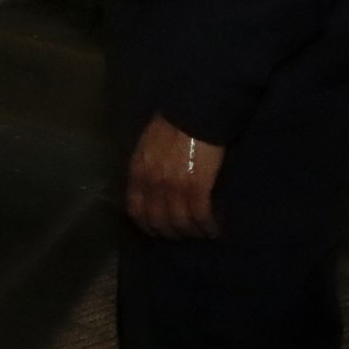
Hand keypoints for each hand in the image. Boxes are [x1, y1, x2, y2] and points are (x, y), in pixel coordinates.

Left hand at [126, 114, 222, 239]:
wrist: (193, 112)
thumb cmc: (172, 124)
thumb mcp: (147, 146)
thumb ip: (146, 167)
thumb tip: (151, 185)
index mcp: (138, 173)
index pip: (135, 209)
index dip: (145, 224)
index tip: (156, 230)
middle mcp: (152, 185)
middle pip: (157, 220)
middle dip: (170, 232)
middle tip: (182, 235)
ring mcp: (174, 187)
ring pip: (179, 222)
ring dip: (191, 232)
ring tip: (201, 233)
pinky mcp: (197, 187)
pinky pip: (200, 215)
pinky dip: (207, 226)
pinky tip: (214, 230)